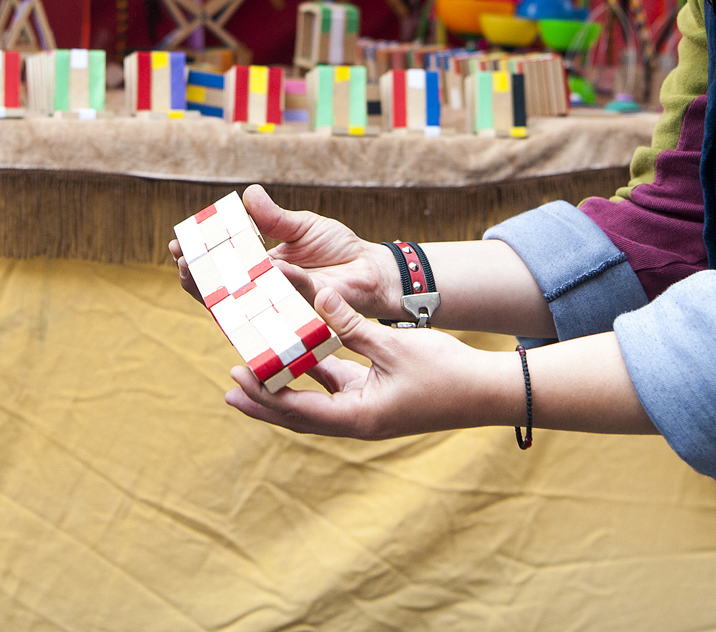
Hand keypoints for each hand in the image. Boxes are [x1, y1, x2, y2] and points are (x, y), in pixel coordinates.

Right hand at [169, 184, 398, 319]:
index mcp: (259, 266)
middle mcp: (263, 289)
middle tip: (181, 262)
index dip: (197, 256)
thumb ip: (273, 217)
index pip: (220, 265)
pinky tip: (261, 272)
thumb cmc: (337, 248)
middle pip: (219, 290)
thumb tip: (247, 195)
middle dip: (196, 277)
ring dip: (217, 291)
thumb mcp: (301, 225)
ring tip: (196, 276)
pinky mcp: (299, 312)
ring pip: (239, 303)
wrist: (369, 269)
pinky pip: (281, 301)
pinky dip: (272, 285)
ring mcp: (278, 304)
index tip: (178, 244)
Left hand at [224, 288, 510, 438]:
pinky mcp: (377, 399)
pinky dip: (316, 372)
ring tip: (254, 367)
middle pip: (299, 413)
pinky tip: (299, 351)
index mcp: (360, 417)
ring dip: (287, 384)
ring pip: (315, 400)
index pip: (299, 410)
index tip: (236, 375)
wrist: (486, 391)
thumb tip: (315, 295)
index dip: (265, 394)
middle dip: (264, 400)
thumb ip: (351, 324)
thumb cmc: (446, 372)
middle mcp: (358, 420)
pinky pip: (337, 387)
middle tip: (229, 385)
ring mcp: (367, 411)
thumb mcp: (394, 345)